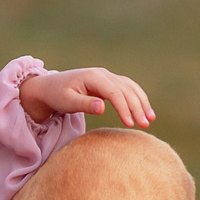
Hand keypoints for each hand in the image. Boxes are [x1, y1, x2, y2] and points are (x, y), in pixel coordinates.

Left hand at [20, 66, 154, 127]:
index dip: (124, 108)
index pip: (114, 93)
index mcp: (93, 77)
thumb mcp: (67, 102)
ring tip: (150, 119)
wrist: (49, 87)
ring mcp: (107, 76)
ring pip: (130, 87)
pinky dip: (137, 98)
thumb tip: (102, 107)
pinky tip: (144, 110)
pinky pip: (127, 88)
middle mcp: (103, 74)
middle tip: (144, 125)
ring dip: (141, 102)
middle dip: (137, 107)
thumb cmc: (57, 95)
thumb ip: (84, 104)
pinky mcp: (108, 82)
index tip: (130, 124)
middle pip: (126, 89)